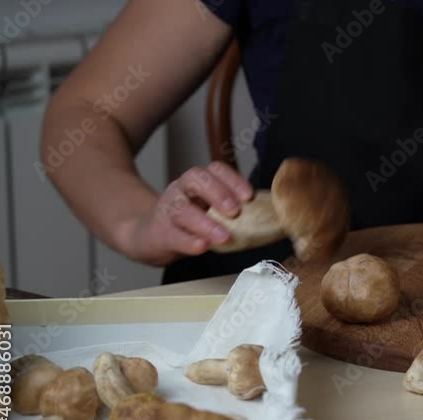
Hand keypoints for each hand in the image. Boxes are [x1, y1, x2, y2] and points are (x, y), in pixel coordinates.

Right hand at [118, 162, 253, 265]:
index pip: (215, 170)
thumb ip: (234, 212)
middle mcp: (182, 190)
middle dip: (218, 193)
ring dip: (205, 223)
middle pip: (195, 180)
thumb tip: (271, 218)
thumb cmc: (190, 223)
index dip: (232, 179)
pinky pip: (173, 234)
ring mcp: (168, 209)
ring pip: (182, 209)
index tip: (249, 195)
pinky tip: (201, 246)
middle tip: (235, 212)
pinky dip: (188, 241)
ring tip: (223, 236)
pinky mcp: (159, 232)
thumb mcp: (211, 211)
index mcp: (199, 182)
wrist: (151, 237)